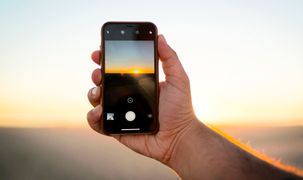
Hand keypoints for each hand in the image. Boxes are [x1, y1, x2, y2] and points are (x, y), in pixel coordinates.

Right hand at [87, 35, 197, 163]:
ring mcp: (120, 111)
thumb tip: (160, 37)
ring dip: (93, 93)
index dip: (106, 58)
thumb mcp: (178, 79)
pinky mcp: (115, 128)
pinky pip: (97, 121)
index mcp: (138, 82)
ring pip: (97, 99)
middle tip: (99, 73)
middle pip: (103, 81)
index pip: (117, 68)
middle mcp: (126, 95)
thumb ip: (170, 58)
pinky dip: (93, 116)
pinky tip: (100, 111)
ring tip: (99, 92)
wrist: (178, 137)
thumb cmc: (180, 109)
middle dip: (97, 74)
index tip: (100, 51)